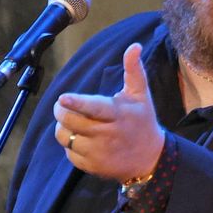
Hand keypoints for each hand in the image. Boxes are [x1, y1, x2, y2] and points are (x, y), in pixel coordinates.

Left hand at [53, 43, 164, 181]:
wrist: (151, 159)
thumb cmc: (142, 121)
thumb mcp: (141, 95)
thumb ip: (134, 70)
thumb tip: (135, 46)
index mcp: (117, 114)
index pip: (94, 108)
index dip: (77, 103)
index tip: (62, 97)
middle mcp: (107, 135)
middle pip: (71, 121)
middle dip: (61, 110)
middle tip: (62, 104)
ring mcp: (98, 153)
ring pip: (66, 137)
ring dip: (63, 127)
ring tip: (73, 122)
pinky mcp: (92, 166)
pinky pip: (69, 153)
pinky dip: (71, 145)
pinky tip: (83, 139)